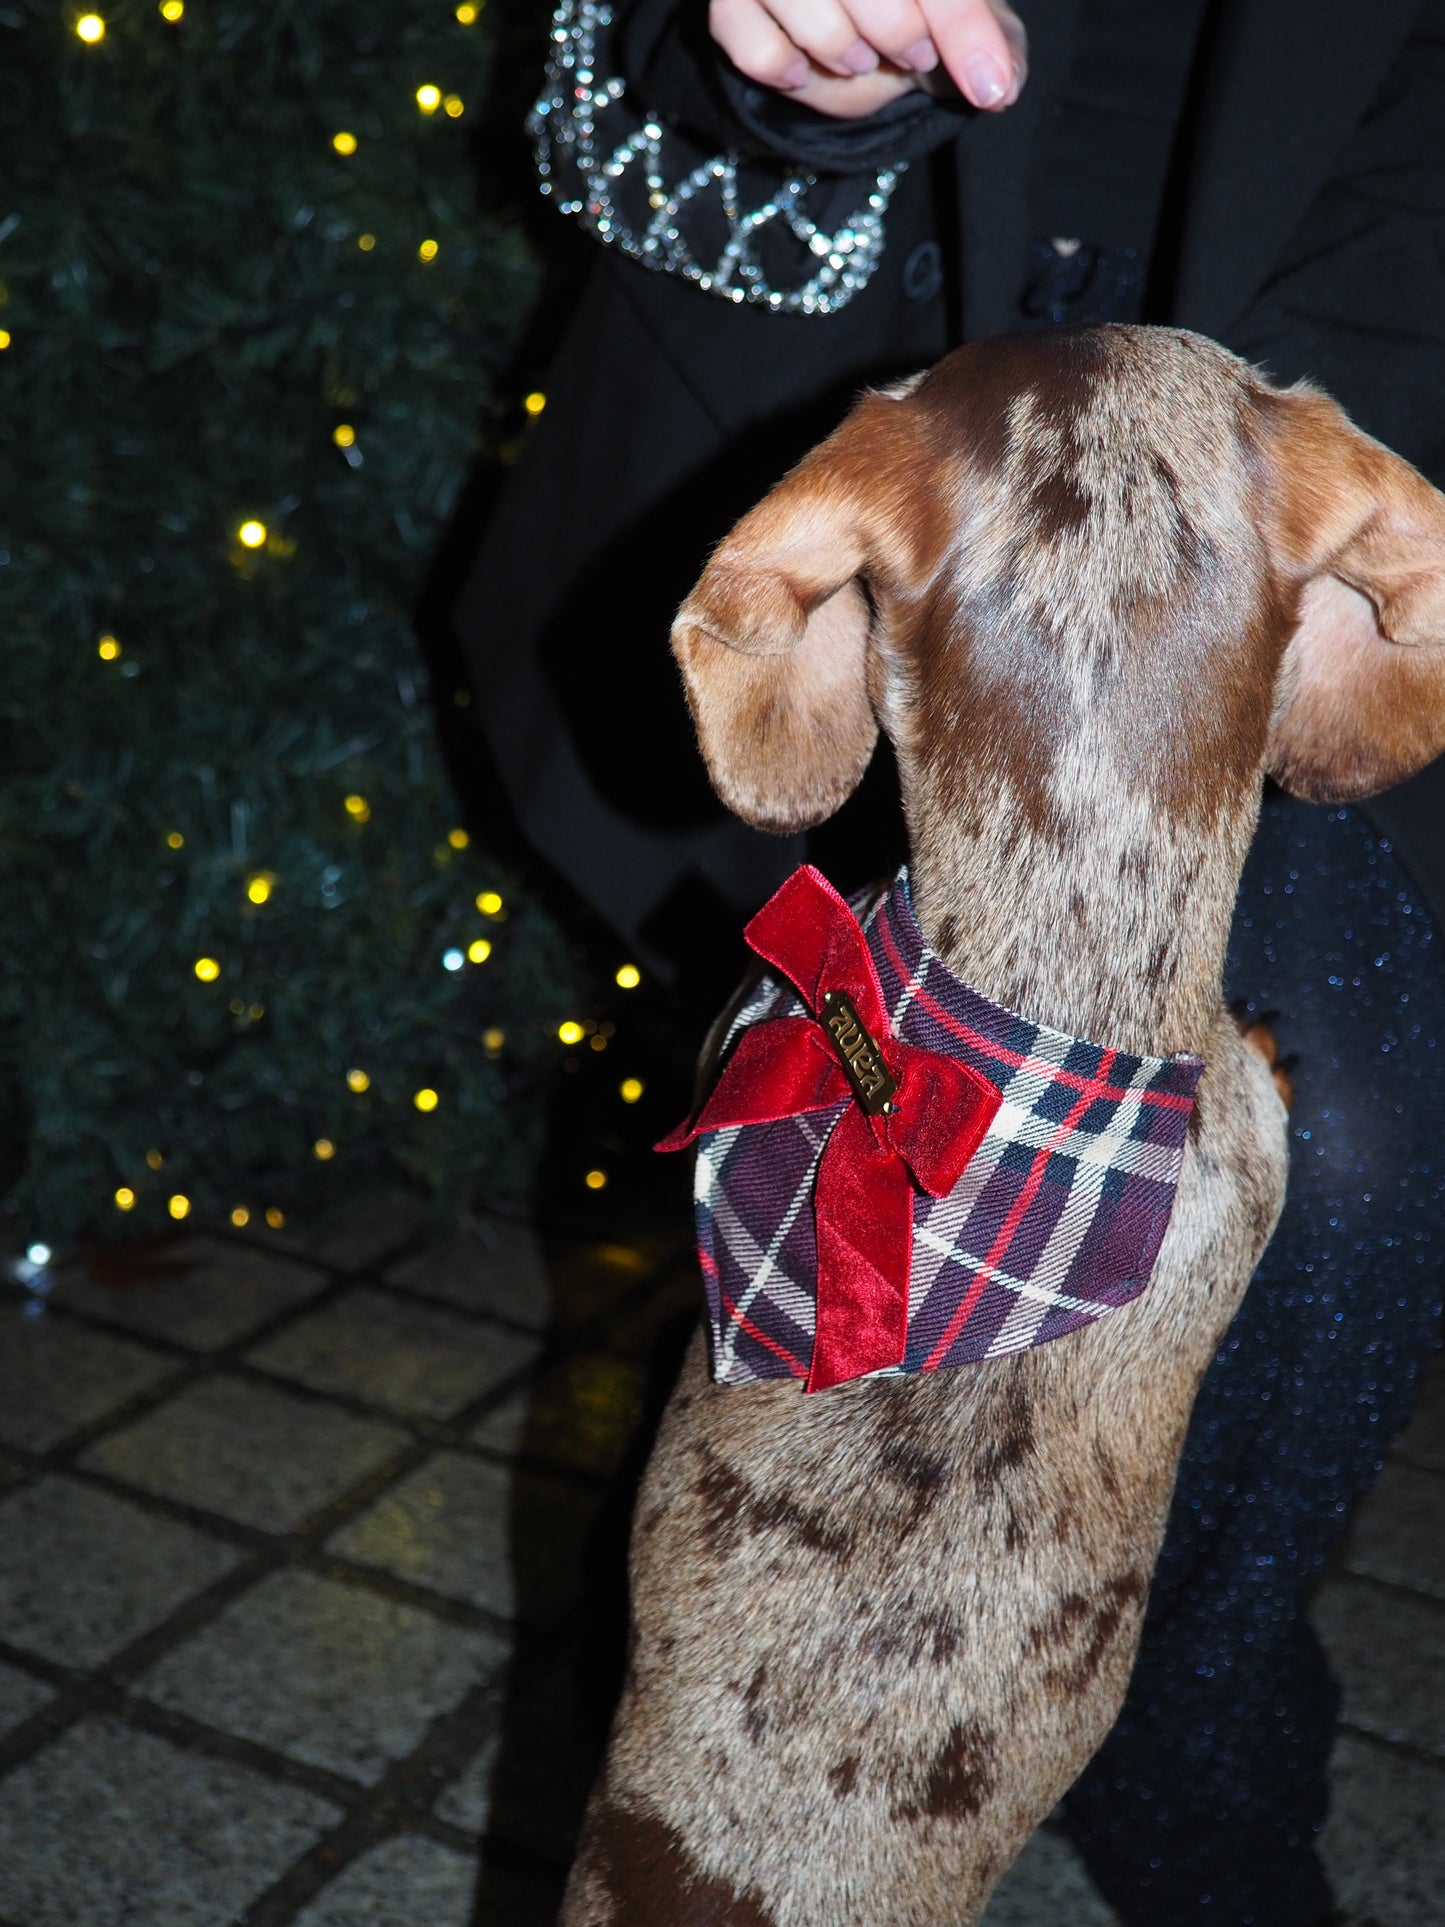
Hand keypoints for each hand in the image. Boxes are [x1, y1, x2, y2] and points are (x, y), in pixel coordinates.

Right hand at [708, 0, 1026, 120]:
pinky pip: (752, 43)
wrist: (846, 4)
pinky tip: (804, 66)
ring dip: (845, 52)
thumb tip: (998, 88)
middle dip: (898, 35)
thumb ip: (987, 38)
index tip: (990, 86)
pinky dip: (785, 68)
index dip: (962, 27)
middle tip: (912, 51)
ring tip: (860, 54)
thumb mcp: (957, 13)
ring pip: (811, 18)